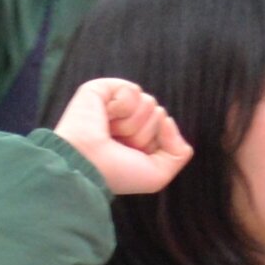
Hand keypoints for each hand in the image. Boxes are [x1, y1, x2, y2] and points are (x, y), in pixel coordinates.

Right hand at [48, 74, 190, 195]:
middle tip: (118, 143)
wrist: (86, 162)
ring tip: (110, 132)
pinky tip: (105, 117)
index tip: (132, 155)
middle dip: (142, 133)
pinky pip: (133, 90)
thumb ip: (178, 152)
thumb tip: (168, 120)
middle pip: (158, 113)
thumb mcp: (157, 175)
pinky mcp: (103, 89)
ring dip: (131, 123)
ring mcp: (115, 105)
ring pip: (148, 102)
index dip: (155, 143)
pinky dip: (122, 107)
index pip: (165, 127)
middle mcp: (127, 121)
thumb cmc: (116, 173)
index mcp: (137, 139)